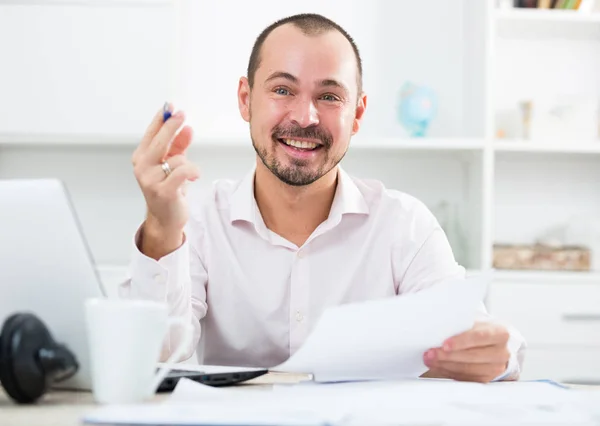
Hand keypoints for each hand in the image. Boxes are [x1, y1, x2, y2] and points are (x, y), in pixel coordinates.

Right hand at [132, 104, 198, 257]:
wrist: (166, 218)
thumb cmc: (169, 189)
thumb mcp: (173, 164)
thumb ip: (179, 146)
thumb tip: (187, 129)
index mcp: (141, 158)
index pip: (150, 133)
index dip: (161, 119)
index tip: (170, 106)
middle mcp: (142, 168)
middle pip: (159, 140)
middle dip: (171, 125)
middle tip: (182, 115)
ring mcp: (150, 180)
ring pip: (176, 159)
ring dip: (187, 164)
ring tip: (188, 175)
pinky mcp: (163, 191)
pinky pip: (183, 172)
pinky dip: (193, 172)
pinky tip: (194, 177)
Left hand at [422, 322, 510, 382]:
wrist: (492, 341)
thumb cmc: (480, 328)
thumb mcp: (475, 320)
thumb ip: (462, 322)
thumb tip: (439, 325)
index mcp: (500, 333)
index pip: (480, 337)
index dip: (461, 341)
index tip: (445, 343)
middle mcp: (501, 353)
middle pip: (472, 356)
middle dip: (448, 355)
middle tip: (431, 352)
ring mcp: (495, 368)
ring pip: (467, 369)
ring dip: (444, 365)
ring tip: (430, 359)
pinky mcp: (485, 378)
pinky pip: (464, 378)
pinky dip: (448, 371)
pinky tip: (437, 365)